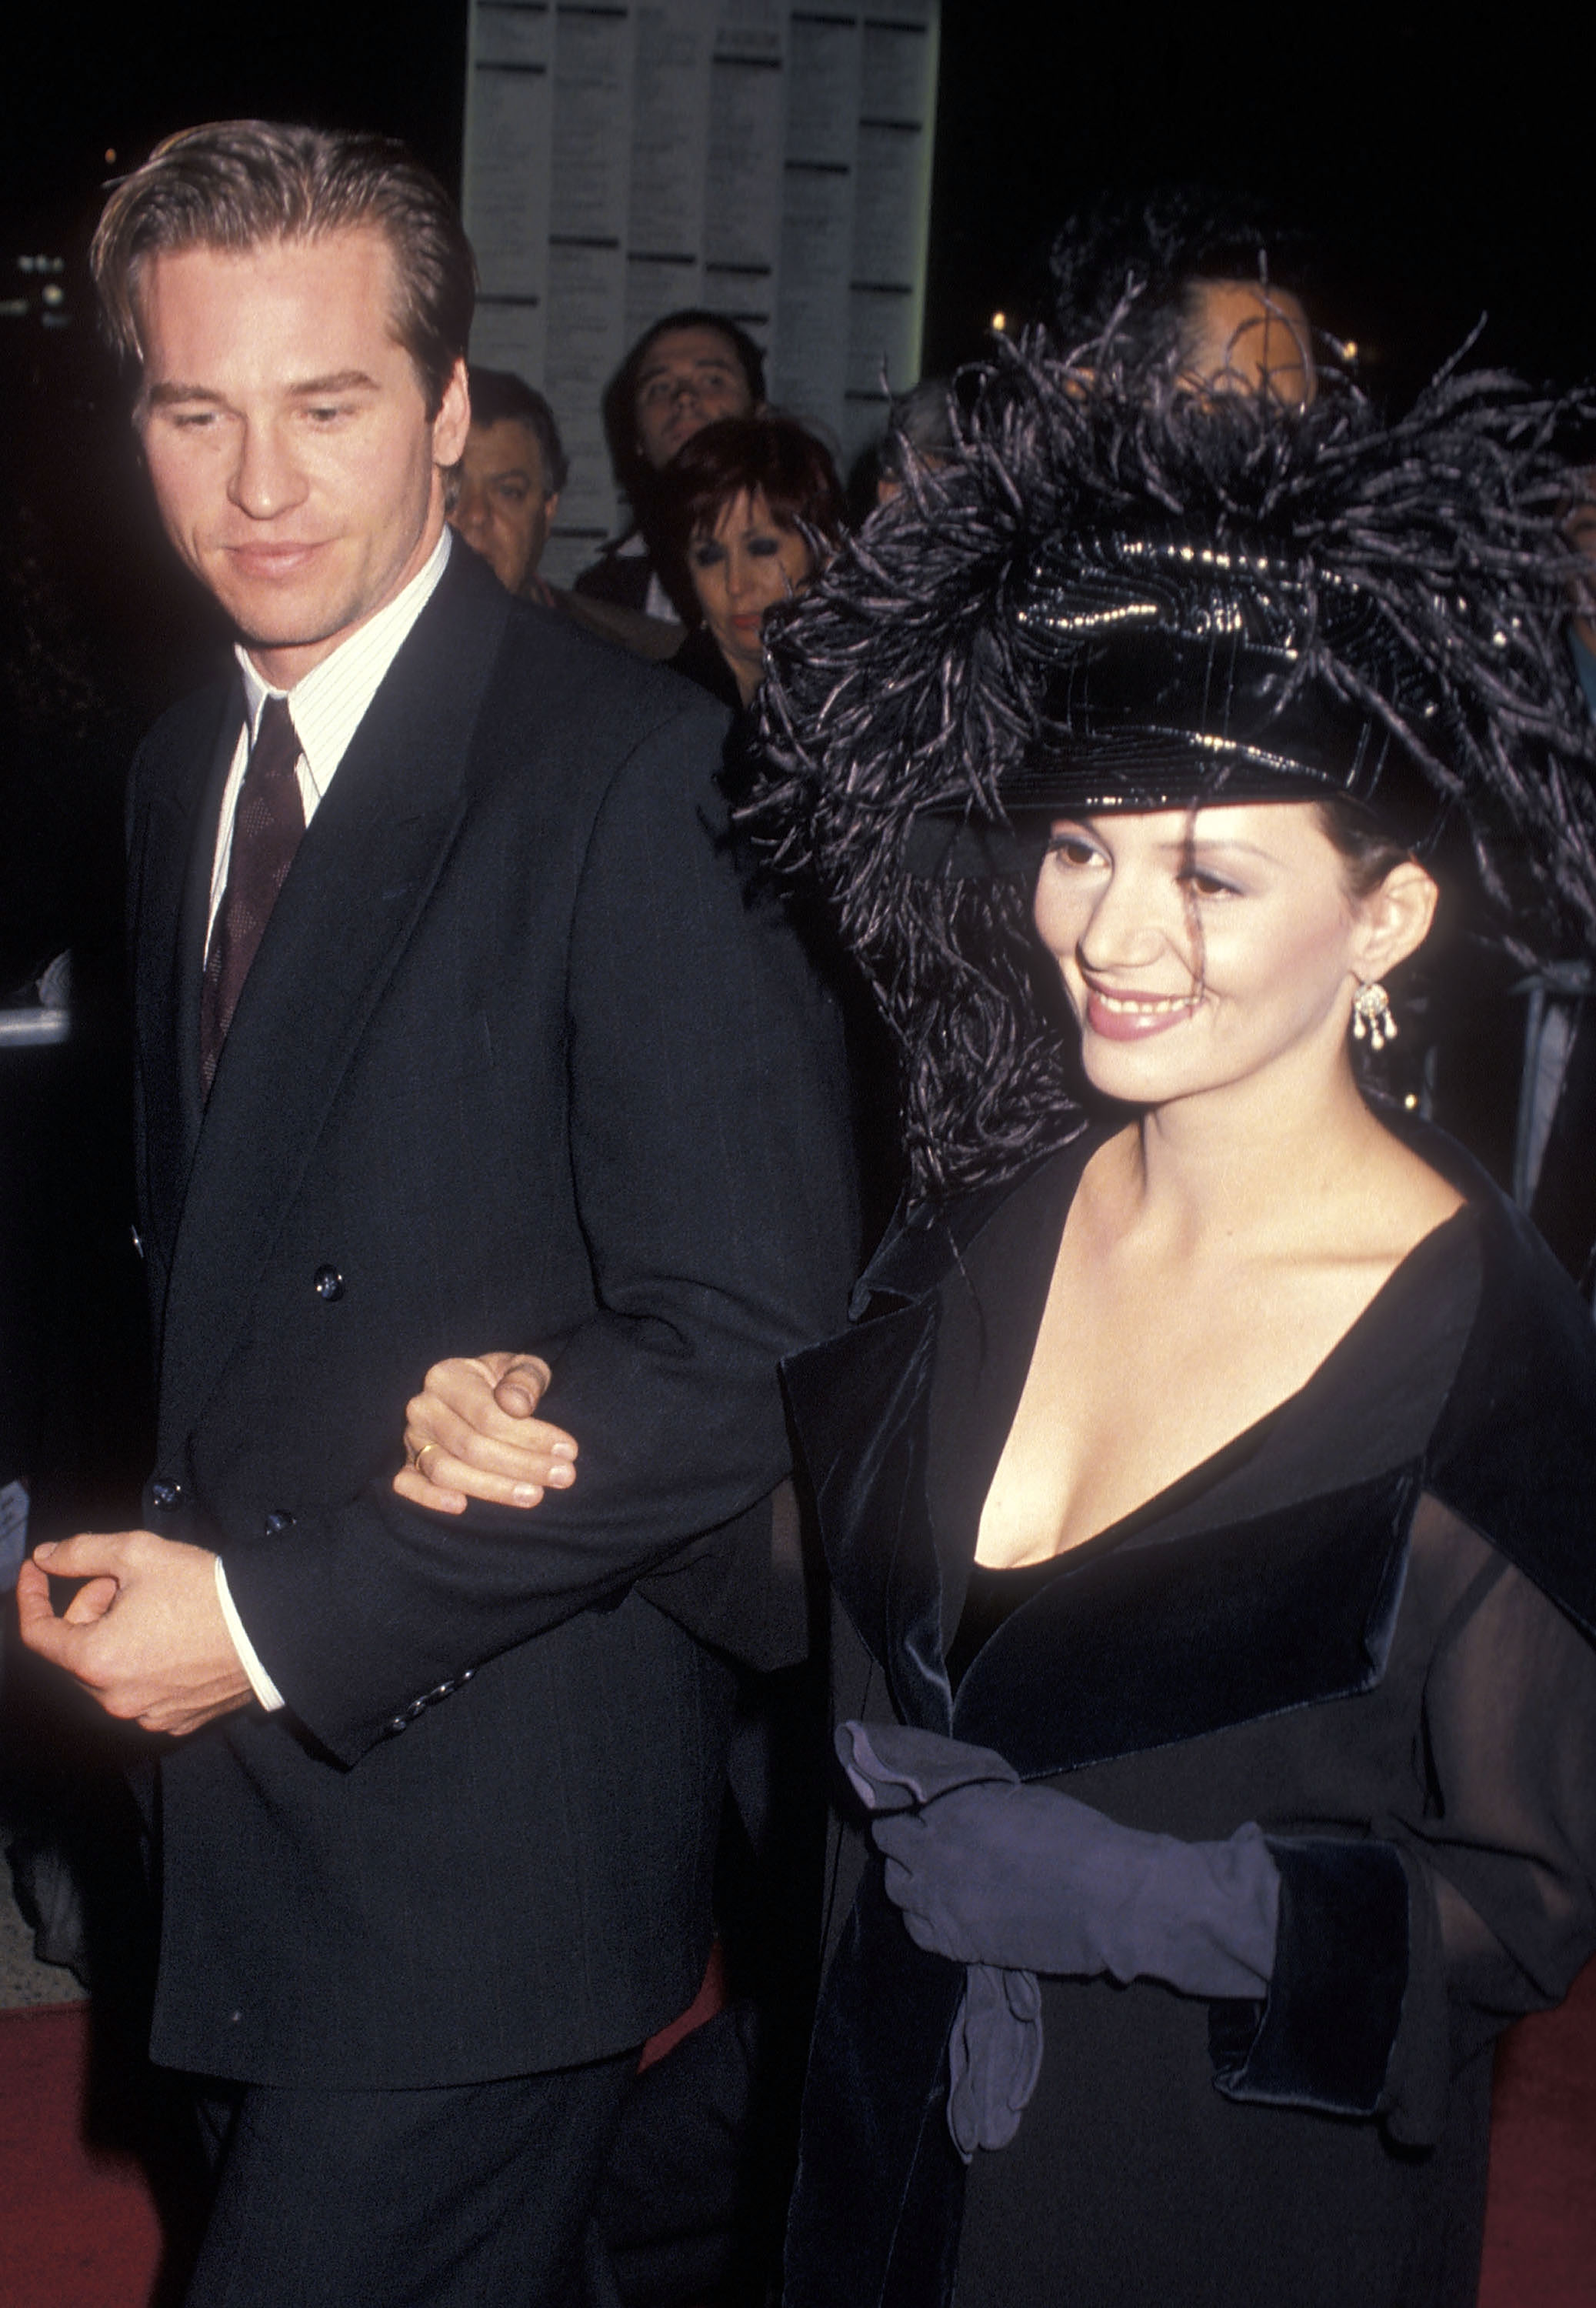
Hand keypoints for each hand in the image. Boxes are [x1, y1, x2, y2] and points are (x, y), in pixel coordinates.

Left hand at [16, 1531, 253, 1735]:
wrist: (271, 1628)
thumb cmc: (206, 1591)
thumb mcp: (138, 1553)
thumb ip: (80, 1552)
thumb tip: (46, 1557)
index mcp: (96, 1660)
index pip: (37, 1634)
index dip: (31, 1596)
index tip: (38, 1571)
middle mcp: (113, 1699)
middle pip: (75, 1651)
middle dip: (89, 1611)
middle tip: (123, 1582)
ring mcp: (145, 1716)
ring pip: (107, 1673)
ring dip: (114, 1638)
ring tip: (154, 1608)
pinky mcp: (175, 1722)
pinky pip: (140, 1692)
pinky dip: (142, 1665)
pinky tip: (173, 1638)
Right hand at [393, 1351, 578, 1515]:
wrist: (475, 1395)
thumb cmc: (501, 1382)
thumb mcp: (520, 1367)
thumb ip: (525, 1377)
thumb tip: (517, 1404)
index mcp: (446, 1376)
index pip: (488, 1414)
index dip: (530, 1435)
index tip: (568, 1450)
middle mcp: (422, 1407)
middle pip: (471, 1445)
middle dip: (522, 1465)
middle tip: (564, 1477)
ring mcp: (411, 1438)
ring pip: (445, 1470)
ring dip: (491, 1488)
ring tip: (535, 1495)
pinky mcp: (406, 1465)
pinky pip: (408, 1485)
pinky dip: (429, 1498)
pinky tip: (462, 1506)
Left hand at [871, 1778, 1277, 1993]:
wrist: (1109, 1898)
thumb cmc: (1078, 1839)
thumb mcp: (1021, 1800)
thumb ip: (977, 1803)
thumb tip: (957, 1806)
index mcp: (954, 1807)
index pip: (903, 1800)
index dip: (910, 1805)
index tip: (921, 1810)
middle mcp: (936, 1850)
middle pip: (888, 1840)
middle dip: (902, 1837)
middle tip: (924, 1840)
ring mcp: (942, 1899)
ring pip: (895, 1885)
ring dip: (910, 1876)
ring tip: (936, 1875)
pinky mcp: (956, 1942)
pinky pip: (916, 1928)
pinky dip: (923, 1917)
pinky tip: (946, 1909)